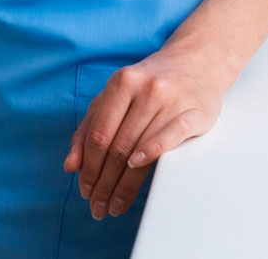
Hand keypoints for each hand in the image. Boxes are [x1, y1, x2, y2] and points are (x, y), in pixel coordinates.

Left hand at [62, 45, 231, 220]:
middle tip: (98, 206)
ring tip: (115, 204)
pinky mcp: (194, 112)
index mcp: (121, 82)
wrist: (197, 61)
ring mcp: (170, 100)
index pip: (98, 134)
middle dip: (104, 183)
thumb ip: (89, 126)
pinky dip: (151, 154)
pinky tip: (136, 169)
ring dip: (124, 184)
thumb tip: (71, 165)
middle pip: (117, 147)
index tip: (85, 190)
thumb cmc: (149, 83)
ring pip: (139, 149)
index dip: (89, 167)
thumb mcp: (114, 95)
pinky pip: (170, 137)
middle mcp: (144, 89)